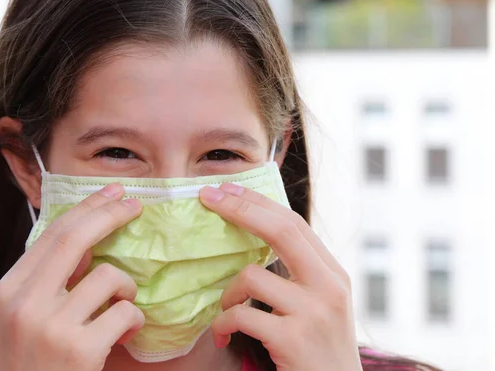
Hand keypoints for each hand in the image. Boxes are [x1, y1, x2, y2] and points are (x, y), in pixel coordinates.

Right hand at [0, 183, 144, 370]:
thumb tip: (89, 242)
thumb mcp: (24, 318)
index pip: (53, 233)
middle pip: (76, 238)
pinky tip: (123, 337)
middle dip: (111, 214)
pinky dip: (133, 320)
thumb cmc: (32, 363)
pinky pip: (126, 312)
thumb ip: (48, 280)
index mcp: (8, 290)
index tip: (112, 193)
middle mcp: (24, 303)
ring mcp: (51, 326)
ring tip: (121, 310)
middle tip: (136, 205)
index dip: (88, 208)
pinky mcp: (79, 349)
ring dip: (127, 290)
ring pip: (111, 277)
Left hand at [200, 184, 361, 370]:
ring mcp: (313, 313)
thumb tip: (256, 237)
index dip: (258, 203)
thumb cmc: (319, 350)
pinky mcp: (293, 339)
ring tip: (226, 312)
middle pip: (281, 230)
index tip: (227, 190)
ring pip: (251, 277)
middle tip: (208, 198)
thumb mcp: (320, 304)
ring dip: (227, 294)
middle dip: (239, 209)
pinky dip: (223, 322)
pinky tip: (223, 334)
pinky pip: (241, 315)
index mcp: (333, 274)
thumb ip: (299, 273)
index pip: (294, 223)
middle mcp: (329, 287)